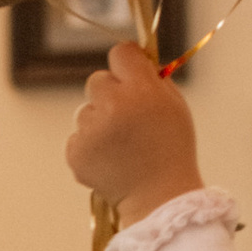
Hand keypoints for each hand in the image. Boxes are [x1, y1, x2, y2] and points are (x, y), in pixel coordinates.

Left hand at [65, 40, 201, 225]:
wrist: (159, 197)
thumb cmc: (171, 148)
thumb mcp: (174, 105)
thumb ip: (153, 78)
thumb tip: (134, 60)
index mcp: (142, 90)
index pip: (121, 53)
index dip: (126, 64)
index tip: (130, 76)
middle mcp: (114, 106)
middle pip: (97, 80)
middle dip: (109, 94)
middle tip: (127, 119)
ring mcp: (92, 130)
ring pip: (85, 111)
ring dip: (100, 123)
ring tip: (121, 146)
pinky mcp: (76, 152)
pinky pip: (78, 136)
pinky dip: (90, 146)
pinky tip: (110, 159)